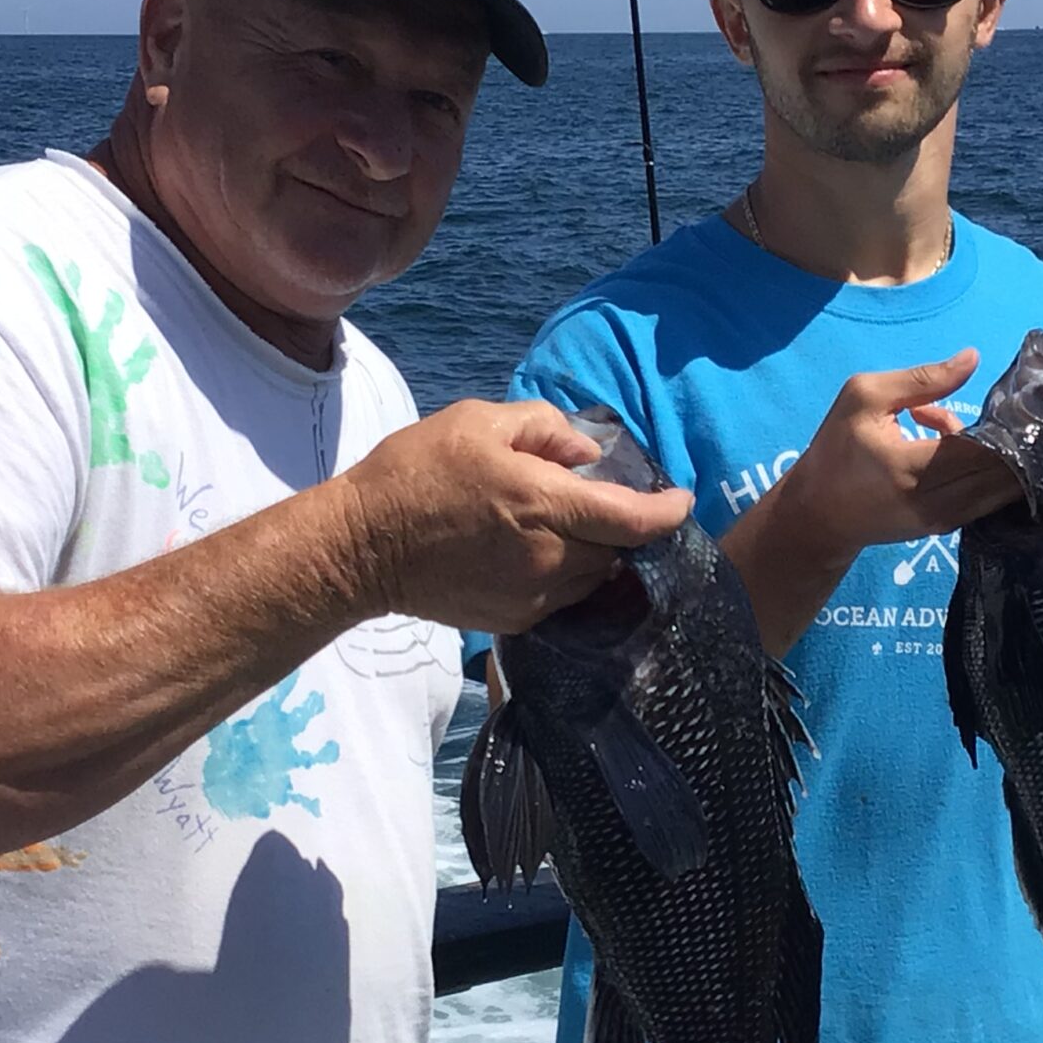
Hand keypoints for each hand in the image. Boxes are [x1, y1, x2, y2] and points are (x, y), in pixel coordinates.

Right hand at [331, 400, 693, 634]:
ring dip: (595, 554)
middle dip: (624, 527)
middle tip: (606, 502)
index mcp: (544, 504)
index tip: (681, 498)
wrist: (361, 548)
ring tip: (567, 527)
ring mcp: (532, 596)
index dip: (668, 511)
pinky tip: (539, 555)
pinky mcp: (513, 620)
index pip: (633, 520)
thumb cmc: (415, 473)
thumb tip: (586, 453)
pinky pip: (563, 600)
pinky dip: (566, 577)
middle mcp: (548, 558)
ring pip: (594, 579)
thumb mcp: (478, 422)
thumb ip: (544, 429)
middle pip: (618, 551)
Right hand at [767, 351, 1022, 562]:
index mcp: (909, 465)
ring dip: (1005, 461)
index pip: (981, 448)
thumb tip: (973, 358)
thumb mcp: (864, 398)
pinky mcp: (944, 529)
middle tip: (1016, 414)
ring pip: (999, 490)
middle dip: (1014, 443)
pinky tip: (974, 452)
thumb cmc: (837, 450)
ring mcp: (941, 520)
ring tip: (991, 430)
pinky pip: (986, 501)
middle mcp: (931, 500)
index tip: (1017, 403)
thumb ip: (921, 379)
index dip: (1006, 426)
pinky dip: (991, 477)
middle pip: (999, 472)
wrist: (818, 514)